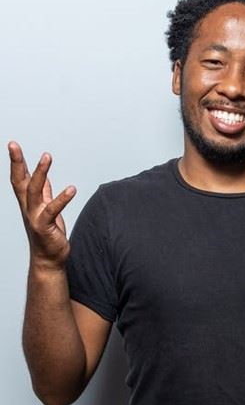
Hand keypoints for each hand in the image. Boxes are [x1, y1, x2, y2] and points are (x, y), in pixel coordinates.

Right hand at [8, 141, 76, 268]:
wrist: (48, 259)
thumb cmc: (47, 233)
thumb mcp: (45, 207)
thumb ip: (44, 192)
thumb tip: (43, 176)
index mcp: (28, 202)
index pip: (19, 178)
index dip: (16, 162)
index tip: (13, 145)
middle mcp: (28, 208)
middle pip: (20, 181)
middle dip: (17, 163)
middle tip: (13, 145)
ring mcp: (34, 217)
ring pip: (34, 192)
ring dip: (39, 173)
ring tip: (46, 156)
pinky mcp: (45, 227)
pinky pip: (52, 210)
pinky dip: (62, 199)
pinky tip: (71, 189)